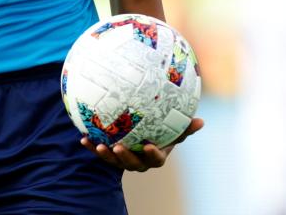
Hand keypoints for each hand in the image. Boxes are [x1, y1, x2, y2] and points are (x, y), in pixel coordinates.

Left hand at [81, 117, 203, 171]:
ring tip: (99, 145)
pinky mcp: (110, 155)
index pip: (156, 159)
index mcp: (155, 155)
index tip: (148, 146)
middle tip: (118, 146)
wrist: (142, 135)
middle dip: (125, 157)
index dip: (152, 154)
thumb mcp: (173, 128)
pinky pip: (100, 152)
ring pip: (114, 161)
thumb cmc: (162, 130)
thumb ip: (185, 126)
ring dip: (106, 154)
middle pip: (132, 163)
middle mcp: (139, 161)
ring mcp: (124, 160)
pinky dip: (92, 147)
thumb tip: (202, 121)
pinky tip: (83, 138)